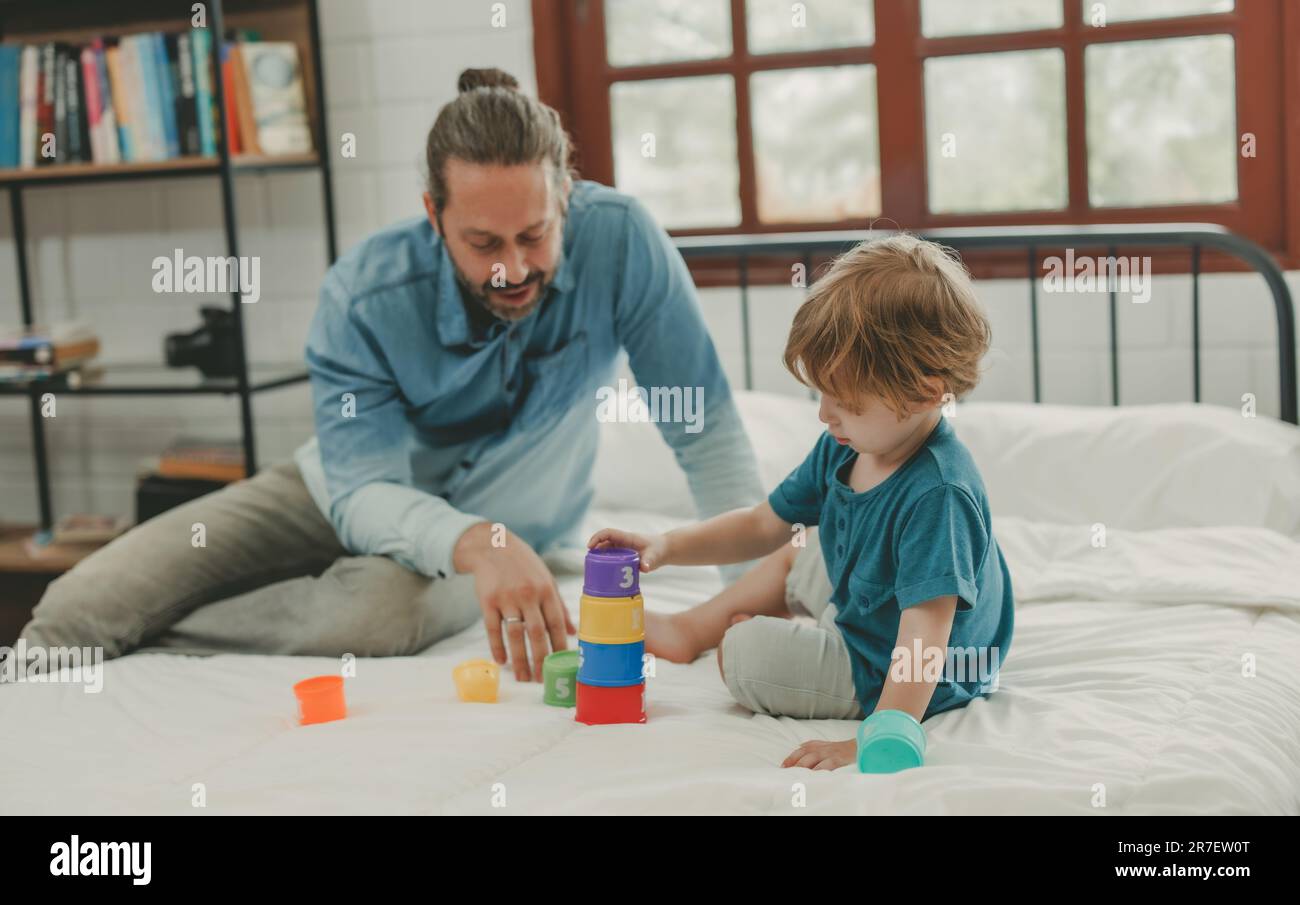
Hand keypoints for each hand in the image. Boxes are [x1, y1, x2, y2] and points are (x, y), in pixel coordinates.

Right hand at [453, 522, 576, 681]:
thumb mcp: (546, 579)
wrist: (493, 546)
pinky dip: (497, 647)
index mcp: (546, 590)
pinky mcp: (487, 600)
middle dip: (541, 659)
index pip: (556, 623)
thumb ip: (559, 606)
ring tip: (523, 677)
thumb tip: (574, 632)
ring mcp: (507, 597)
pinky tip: (502, 662)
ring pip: (514, 634)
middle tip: (543, 679)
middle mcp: (528, 594)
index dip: (560, 646)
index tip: (564, 665)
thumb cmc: (525, 565)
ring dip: (520, 659)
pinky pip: (493, 629)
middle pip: (536, 633)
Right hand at [586, 527, 670, 570]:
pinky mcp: (624, 555)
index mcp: (627, 537)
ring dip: (598, 556)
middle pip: (604, 541)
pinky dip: (605, 561)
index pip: (608, 533)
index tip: (590, 547)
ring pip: (606, 549)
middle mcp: (623, 541)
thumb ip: (649, 561)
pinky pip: (611, 556)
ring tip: (592, 568)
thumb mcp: (655, 556)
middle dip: (594, 549)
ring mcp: (623, 548)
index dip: (597, 537)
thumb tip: (644, 568)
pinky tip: (602, 572)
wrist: (665, 550)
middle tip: (588, 561)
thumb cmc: (659, 550)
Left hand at [782, 739, 856, 770]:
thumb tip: (799, 746)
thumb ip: (813, 744)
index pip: (800, 750)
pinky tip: (815, 775)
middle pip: (804, 754)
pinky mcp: (839, 759)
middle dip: (794, 763)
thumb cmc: (841, 748)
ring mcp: (830, 753)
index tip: (782, 766)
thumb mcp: (826, 743)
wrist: (861, 745)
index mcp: (818, 745)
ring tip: (796, 774)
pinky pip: (828, 764)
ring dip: (803, 766)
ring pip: (813, 758)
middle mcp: (822, 748)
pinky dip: (820, 769)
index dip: (791, 758)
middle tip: (786, 772)